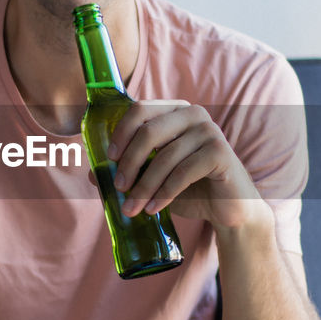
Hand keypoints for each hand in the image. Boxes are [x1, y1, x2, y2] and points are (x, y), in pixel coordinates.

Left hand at [106, 100, 265, 231]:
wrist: (228, 208)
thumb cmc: (190, 188)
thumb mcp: (155, 178)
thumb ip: (129, 171)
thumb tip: (92, 174)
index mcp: (174, 111)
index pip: (140, 110)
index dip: (121, 133)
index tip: (110, 159)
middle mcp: (193, 114)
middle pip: (149, 132)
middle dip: (129, 163)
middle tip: (118, 188)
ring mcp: (210, 131)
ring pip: (165, 157)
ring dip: (144, 186)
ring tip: (132, 208)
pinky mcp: (221, 152)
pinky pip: (183, 172)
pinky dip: (164, 193)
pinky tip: (154, 209)